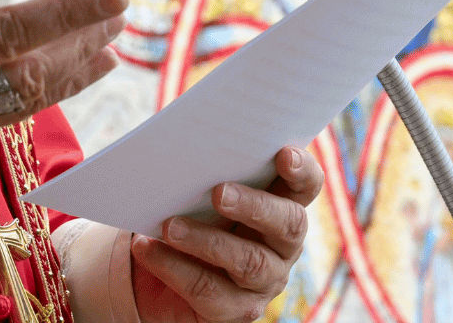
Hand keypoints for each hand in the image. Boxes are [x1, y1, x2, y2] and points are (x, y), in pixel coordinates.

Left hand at [130, 146, 324, 322]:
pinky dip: (174, 267)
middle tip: (219, 192)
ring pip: (250, 262)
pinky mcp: (236, 310)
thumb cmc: (184, 213)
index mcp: (280, 205)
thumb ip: (205, 170)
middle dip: (255, 206)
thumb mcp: (196, 189)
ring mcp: (265, 282)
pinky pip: (209, 291)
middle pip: (289, 224)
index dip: (302, 170)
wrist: (154, 270)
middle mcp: (282, 245)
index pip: (306, 186)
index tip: (283, 153)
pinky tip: (146, 248)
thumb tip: (185, 147)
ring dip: (207, 241)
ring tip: (169, 225)